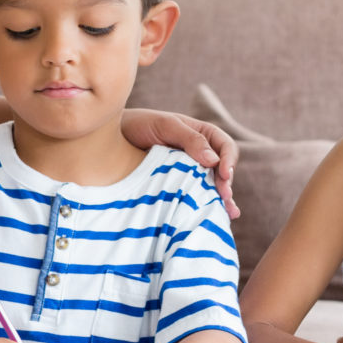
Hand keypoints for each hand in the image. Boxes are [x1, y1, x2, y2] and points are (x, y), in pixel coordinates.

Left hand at [119, 108, 240, 216]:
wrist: (113, 138)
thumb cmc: (140, 125)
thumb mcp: (165, 126)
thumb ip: (190, 140)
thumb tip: (213, 160)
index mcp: (203, 134)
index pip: (225, 147)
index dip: (228, 161)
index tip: (223, 174)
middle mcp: (201, 153)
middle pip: (223, 169)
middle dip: (226, 183)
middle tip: (224, 197)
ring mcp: (191, 171)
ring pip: (214, 185)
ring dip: (223, 199)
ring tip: (229, 214)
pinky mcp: (180, 186)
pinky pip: (198, 195)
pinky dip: (209, 205)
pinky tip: (218, 217)